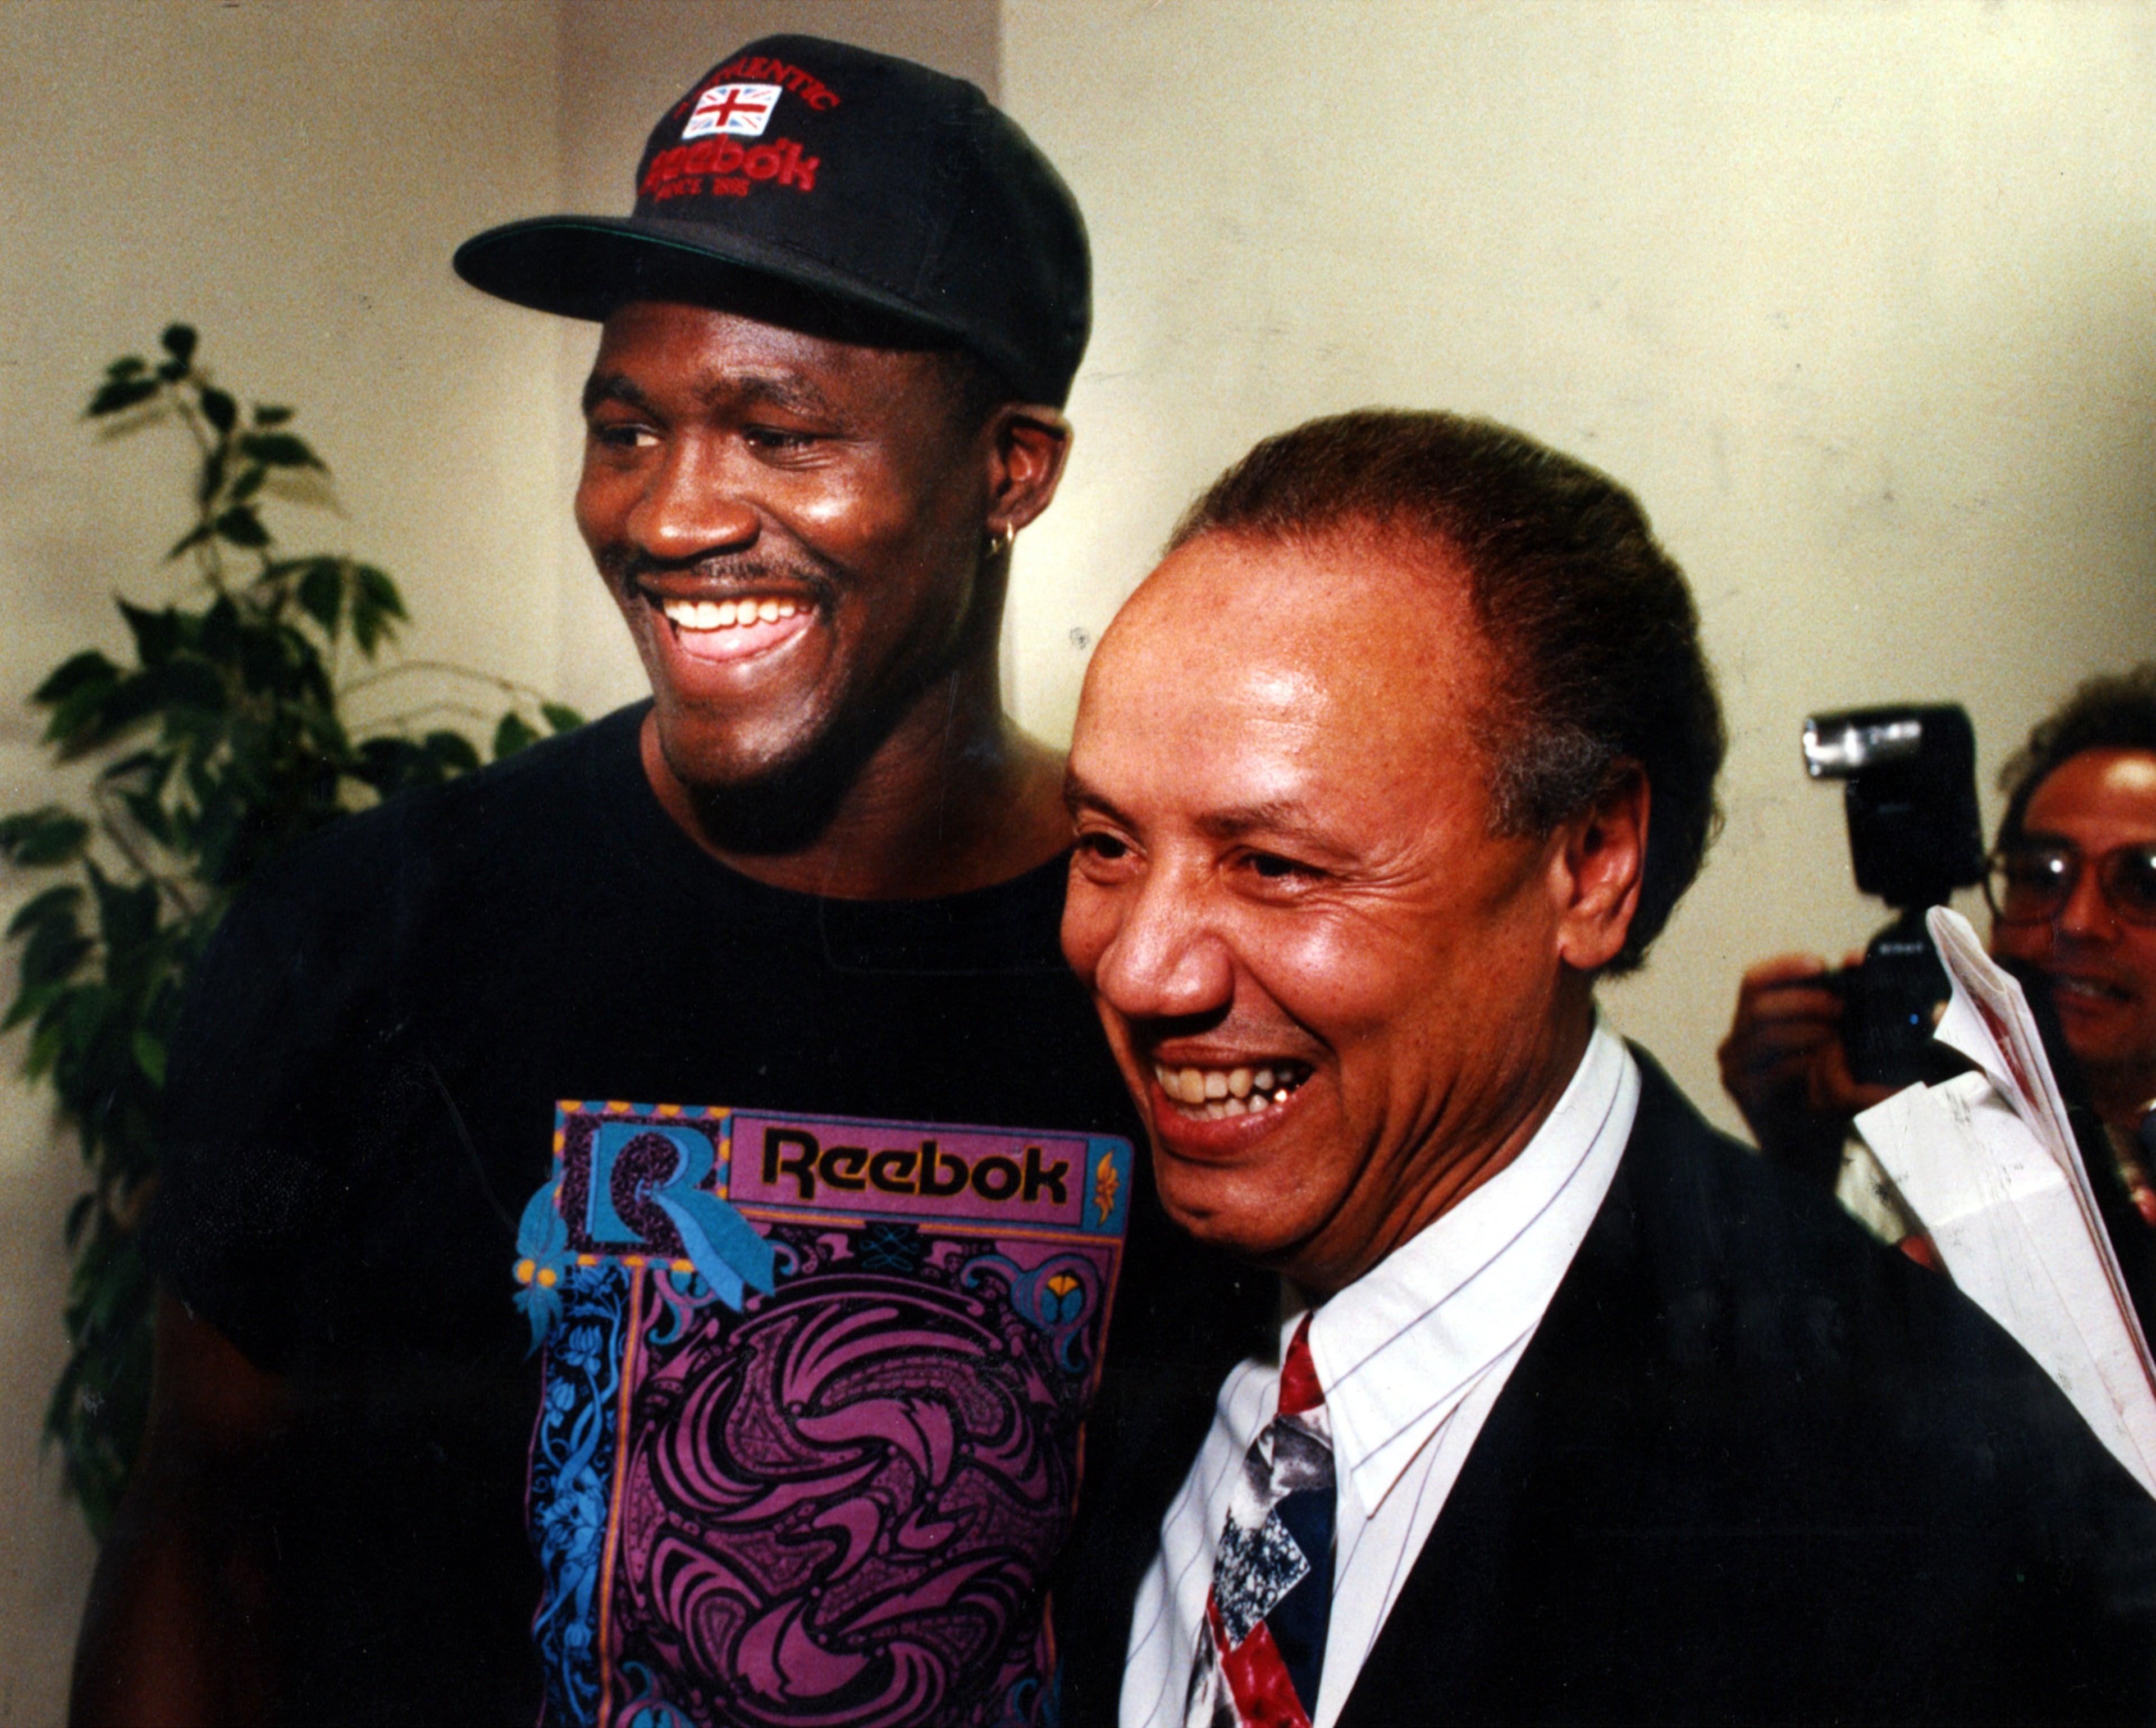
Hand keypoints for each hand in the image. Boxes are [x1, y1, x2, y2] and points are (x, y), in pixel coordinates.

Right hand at [1717, 953, 1897, 1187]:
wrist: (1815, 1149)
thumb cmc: (1826, 1090)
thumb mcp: (1832, 1037)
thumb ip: (1839, 1000)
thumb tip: (1854, 958)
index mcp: (1751, 1023)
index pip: (1754, 982)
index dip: (1784, 967)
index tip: (1820, 964)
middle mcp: (1735, 1043)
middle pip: (1759, 1004)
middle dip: (1806, 1001)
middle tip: (1843, 1008)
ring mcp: (1735, 1069)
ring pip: (1767, 1031)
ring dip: (1810, 1029)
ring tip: (1841, 1036)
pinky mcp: (1745, 1093)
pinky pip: (1776, 1066)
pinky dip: (1808, 1060)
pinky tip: (1830, 1063)